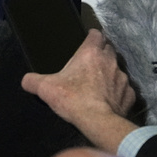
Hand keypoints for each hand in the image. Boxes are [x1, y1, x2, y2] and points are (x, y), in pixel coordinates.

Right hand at [21, 29, 137, 150]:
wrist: (98, 122)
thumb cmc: (73, 99)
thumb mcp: (46, 88)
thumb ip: (33, 81)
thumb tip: (26, 80)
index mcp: (91, 53)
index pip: (96, 34)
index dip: (92, 36)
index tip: (87, 41)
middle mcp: (110, 61)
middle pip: (109, 49)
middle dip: (102, 52)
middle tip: (91, 63)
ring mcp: (122, 77)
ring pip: (118, 68)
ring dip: (110, 72)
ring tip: (100, 83)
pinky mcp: (130, 94)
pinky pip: (125, 89)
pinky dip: (118, 92)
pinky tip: (110, 99)